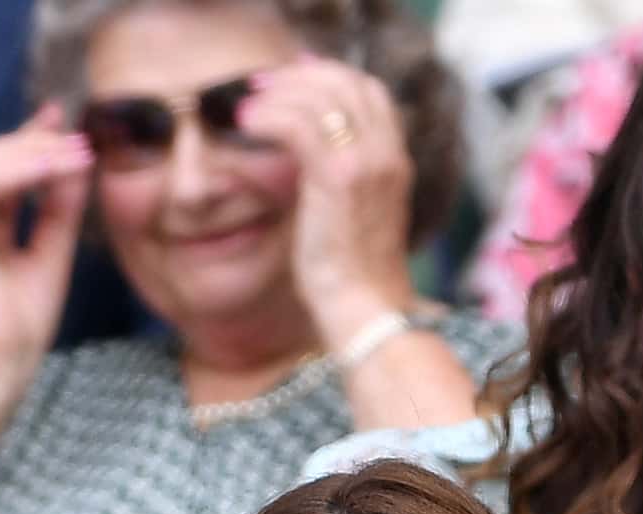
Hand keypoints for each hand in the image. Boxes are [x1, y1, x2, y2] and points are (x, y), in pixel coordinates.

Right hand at [0, 105, 91, 411]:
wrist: (2, 364)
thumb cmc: (24, 326)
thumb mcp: (53, 257)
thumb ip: (60, 212)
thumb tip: (76, 168)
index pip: (7, 169)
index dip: (33, 139)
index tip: (64, 118)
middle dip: (39, 140)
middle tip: (80, 136)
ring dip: (37, 153)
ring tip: (78, 151)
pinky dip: (23, 174)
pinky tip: (55, 167)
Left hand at [238, 56, 416, 349]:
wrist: (366, 310)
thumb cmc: (353, 277)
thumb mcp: (355, 216)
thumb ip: (341, 177)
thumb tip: (306, 151)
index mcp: (396, 163)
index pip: (369, 92)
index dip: (328, 74)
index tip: (290, 76)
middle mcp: (388, 156)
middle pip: (347, 82)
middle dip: (299, 75)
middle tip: (259, 85)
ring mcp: (368, 164)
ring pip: (321, 96)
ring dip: (277, 93)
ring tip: (246, 107)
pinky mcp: (339, 177)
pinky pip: (299, 123)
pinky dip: (268, 114)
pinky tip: (247, 124)